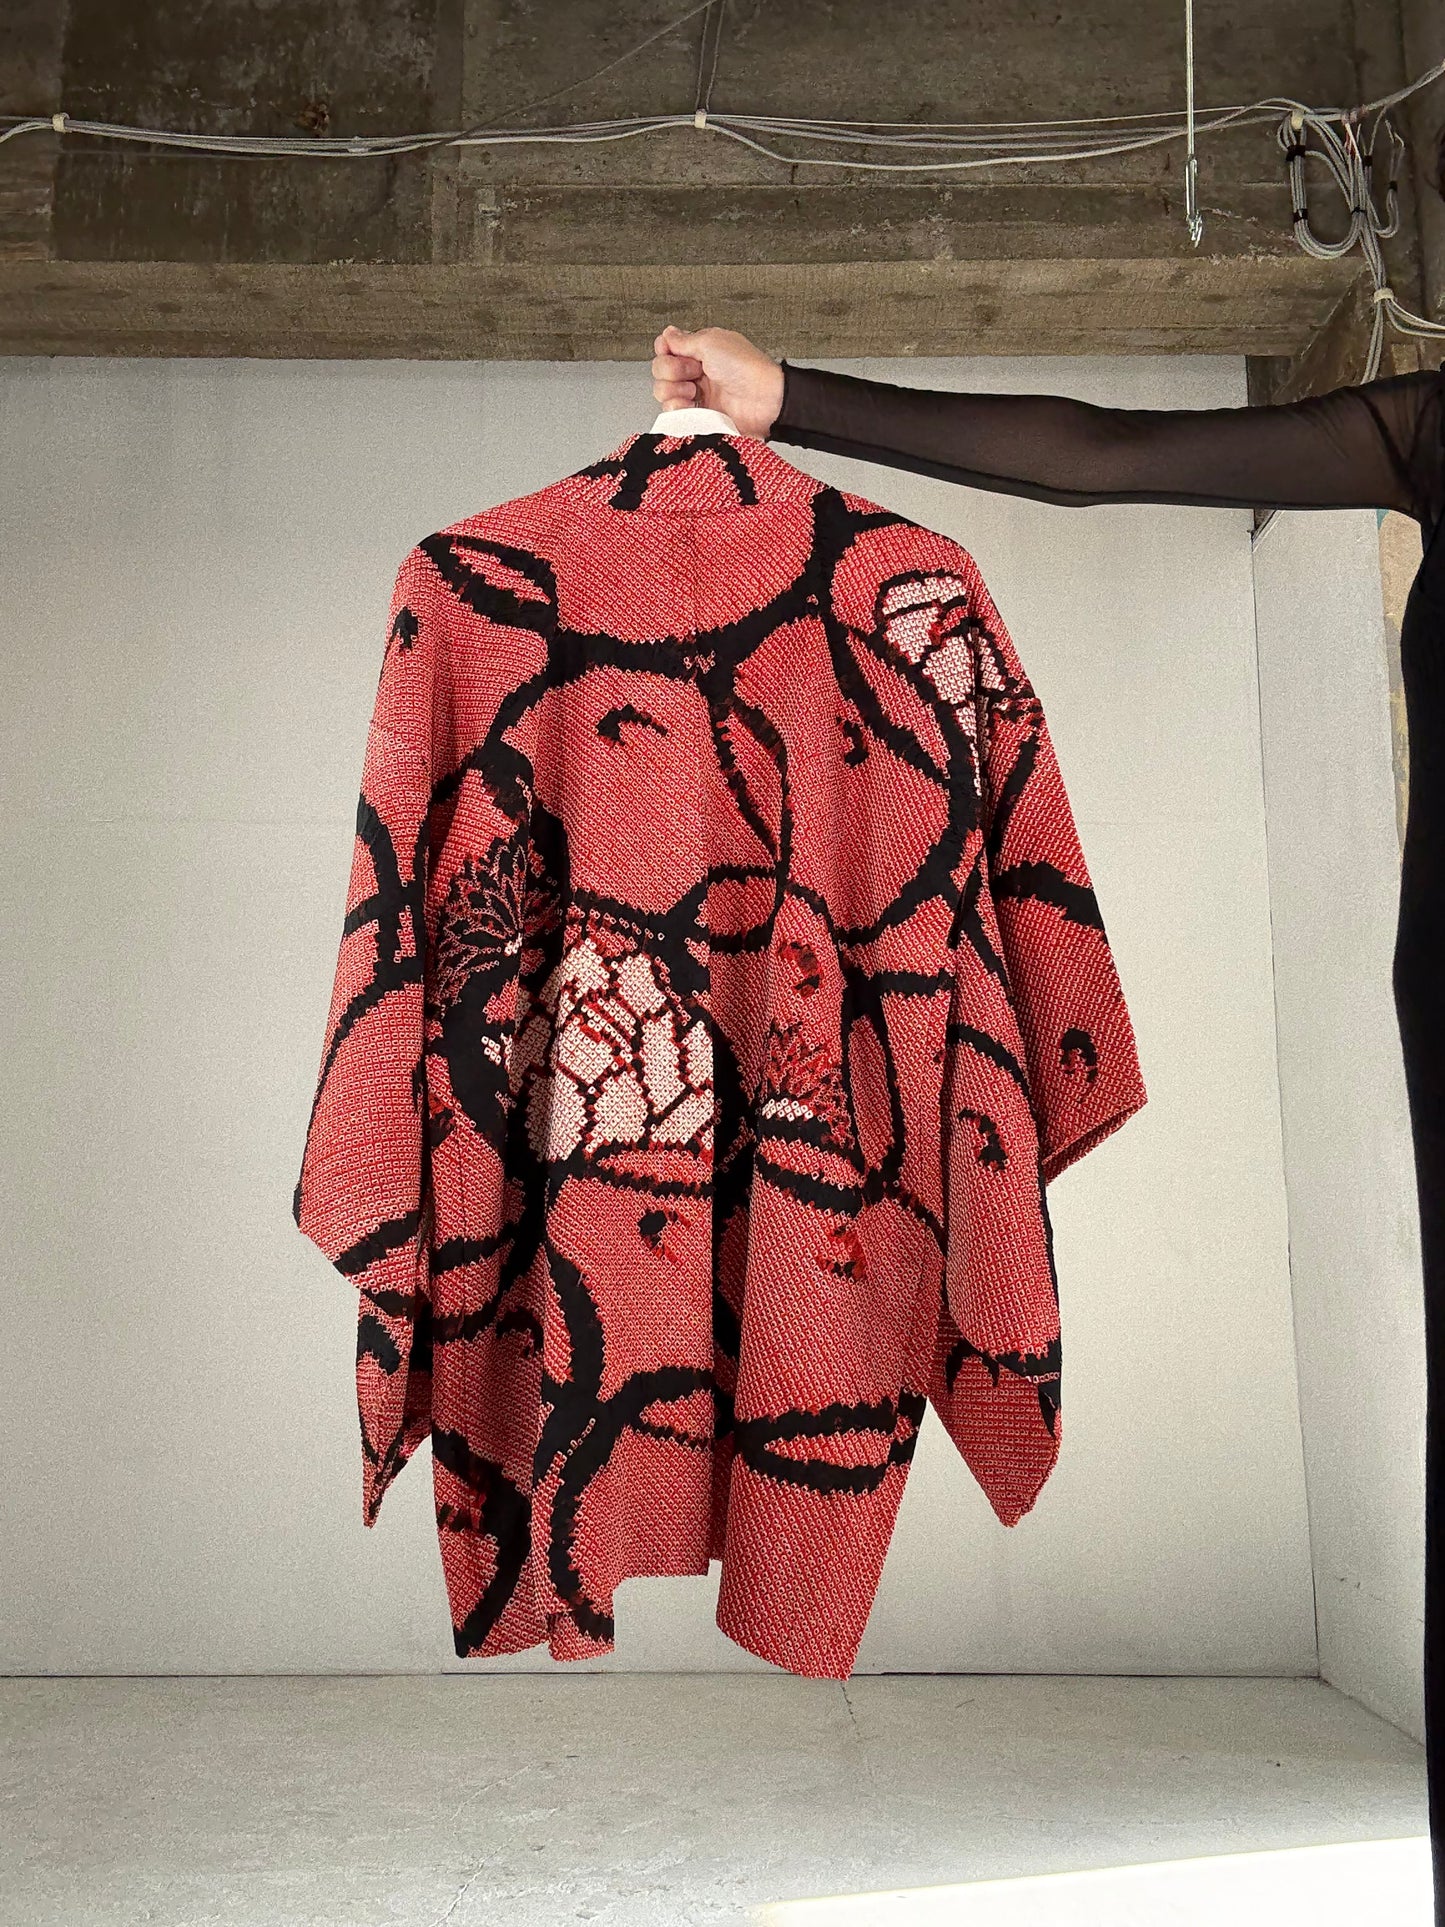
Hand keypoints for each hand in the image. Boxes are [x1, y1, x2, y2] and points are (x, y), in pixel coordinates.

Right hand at [650, 325, 785, 437]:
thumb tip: (667, 334)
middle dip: (672, 370)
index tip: (676, 352)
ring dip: (674, 390)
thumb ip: (684, 340)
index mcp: (699, 349)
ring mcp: (695, 394)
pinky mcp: (697, 414)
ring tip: (694, 392)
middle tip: (694, 373)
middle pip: (660, 369)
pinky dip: (678, 409)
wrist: (763, 400)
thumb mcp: (711, 342)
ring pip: (663, 391)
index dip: (665, 351)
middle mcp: (695, 371)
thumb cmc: (746, 369)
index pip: (665, 347)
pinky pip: (673, 412)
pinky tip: (692, 405)